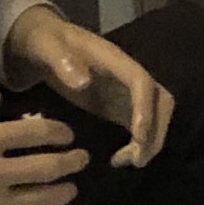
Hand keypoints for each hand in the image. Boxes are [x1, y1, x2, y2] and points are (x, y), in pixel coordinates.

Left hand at [2, 7, 175, 167]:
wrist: (43, 42)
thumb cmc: (45, 42)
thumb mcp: (46, 46)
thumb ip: (62, 61)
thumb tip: (84, 82)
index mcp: (114, 59)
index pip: (141, 83)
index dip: (145, 109)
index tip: (138, 137)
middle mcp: (127, 76)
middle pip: (160, 101)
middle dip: (156, 130)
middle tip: (137, 159)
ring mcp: (125, 92)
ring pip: (155, 116)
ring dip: (149, 141)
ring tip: (127, 162)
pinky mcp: (118, 106)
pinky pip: (139, 126)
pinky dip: (137, 144)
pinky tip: (118, 160)